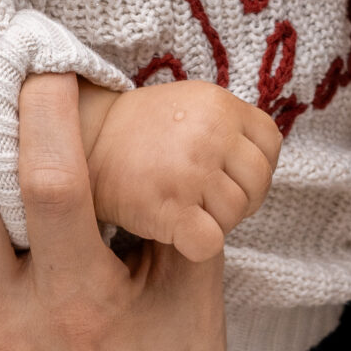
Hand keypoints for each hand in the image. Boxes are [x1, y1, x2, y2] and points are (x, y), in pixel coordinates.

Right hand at [79, 81, 280, 260]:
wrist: (81, 140)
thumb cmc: (140, 131)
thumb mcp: (191, 106)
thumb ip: (228, 126)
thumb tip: (262, 164)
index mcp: (220, 105)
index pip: (270, 143)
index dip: (254, 165)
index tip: (227, 175)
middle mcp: (210, 134)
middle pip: (258, 182)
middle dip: (239, 198)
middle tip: (206, 201)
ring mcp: (190, 170)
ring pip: (234, 215)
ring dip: (214, 221)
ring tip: (184, 209)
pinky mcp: (168, 207)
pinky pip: (210, 242)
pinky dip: (197, 245)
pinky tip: (175, 232)